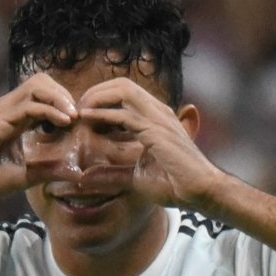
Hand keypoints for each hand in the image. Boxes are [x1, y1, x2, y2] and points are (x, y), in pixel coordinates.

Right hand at [0, 74, 78, 200]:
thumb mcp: (27, 176)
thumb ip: (50, 170)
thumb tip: (76, 174)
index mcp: (14, 117)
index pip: (43, 94)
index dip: (63, 102)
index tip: (78, 121)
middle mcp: (8, 108)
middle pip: (41, 81)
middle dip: (64, 93)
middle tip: (78, 116)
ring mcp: (2, 110)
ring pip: (37, 85)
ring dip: (60, 97)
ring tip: (73, 116)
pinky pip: (30, 105)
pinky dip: (51, 110)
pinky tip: (64, 123)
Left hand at [77, 78, 221, 207]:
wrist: (199, 191)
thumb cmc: (174, 184)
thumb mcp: (135, 177)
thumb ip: (110, 173)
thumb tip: (84, 176)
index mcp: (155, 117)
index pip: (125, 94)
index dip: (102, 100)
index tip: (83, 116)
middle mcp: (157, 111)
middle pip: (122, 85)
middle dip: (96, 92)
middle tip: (77, 109)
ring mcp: (158, 118)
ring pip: (122, 91)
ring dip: (96, 98)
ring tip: (79, 111)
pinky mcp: (155, 130)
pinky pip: (123, 115)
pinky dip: (102, 114)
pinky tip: (86, 119)